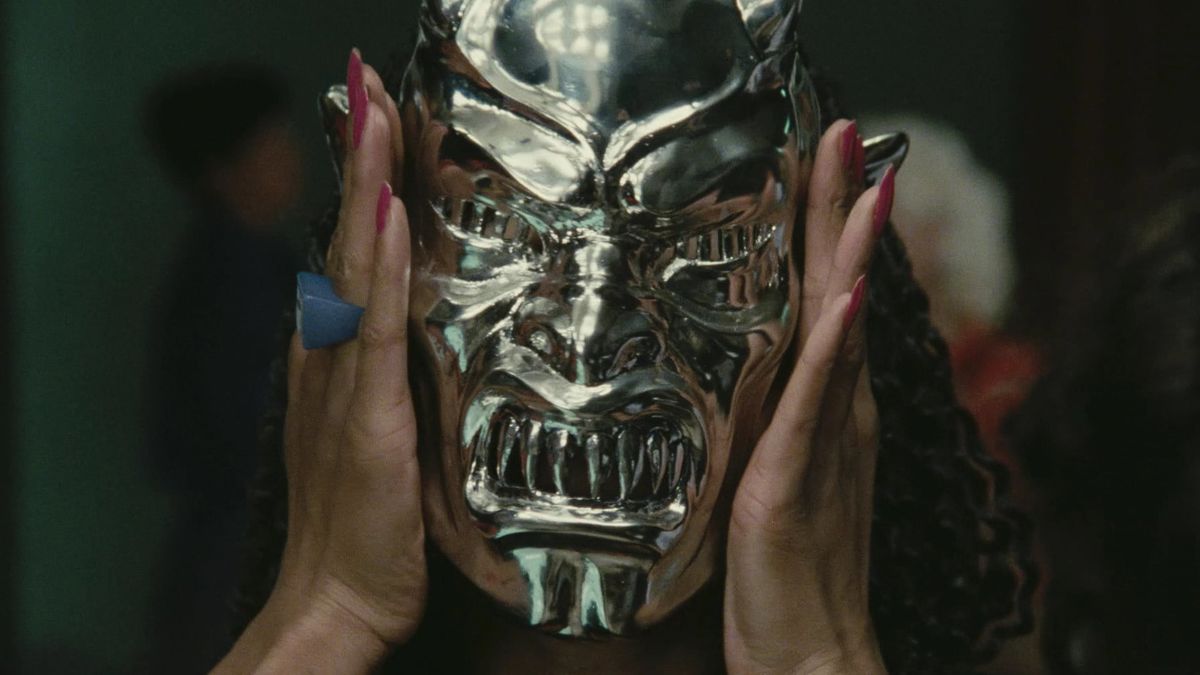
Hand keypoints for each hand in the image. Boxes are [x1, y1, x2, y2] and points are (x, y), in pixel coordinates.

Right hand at [216, 51, 422, 673]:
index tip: (374, 116)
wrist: (336, 599)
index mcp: (339, 357)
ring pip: (358, 267)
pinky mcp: (368, 421)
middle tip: (367, 80)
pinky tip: (389, 219)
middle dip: (360, 157)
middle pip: (349, 238)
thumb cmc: (364, 524)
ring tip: (373, 112)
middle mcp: (332, 357)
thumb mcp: (381, 432)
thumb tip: (423, 325)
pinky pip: (376, 333)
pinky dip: (381, 271)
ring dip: (368, 188)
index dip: (363, 182)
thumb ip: (395, 376)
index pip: (355, 251)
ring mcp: (346, 384)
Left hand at [724, 120, 893, 674]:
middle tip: (844, 131)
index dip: (831, 228)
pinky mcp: (798, 479)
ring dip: (848, 253)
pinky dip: (833, 347)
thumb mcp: (779, 468)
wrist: (809, 650)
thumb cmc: (788, 567)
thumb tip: (759, 363)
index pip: (830, 296)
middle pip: (841, 291)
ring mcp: (826, 441)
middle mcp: (839, 412)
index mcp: (830, 407)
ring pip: (837, 331)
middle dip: (843, 209)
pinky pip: (817, 402)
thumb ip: (780, 414)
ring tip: (863, 183)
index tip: (831, 160)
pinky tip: (841, 300)